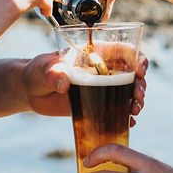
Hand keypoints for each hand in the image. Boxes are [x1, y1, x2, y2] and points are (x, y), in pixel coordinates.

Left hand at [21, 53, 148, 123]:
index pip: (124, 50)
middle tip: (137, 97)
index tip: (140, 71)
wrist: (31, 91)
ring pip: (129, 91)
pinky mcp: (99, 104)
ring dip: (137, 100)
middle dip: (141, 84)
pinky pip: (118, 109)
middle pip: (133, 73)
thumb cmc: (38, 71)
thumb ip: (53, 72)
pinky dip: (126, 116)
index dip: (137, 58)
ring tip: (135, 110)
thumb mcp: (44, 68)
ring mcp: (103, 87)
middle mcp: (104, 69)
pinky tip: (129, 122)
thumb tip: (64, 83)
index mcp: (96, 53)